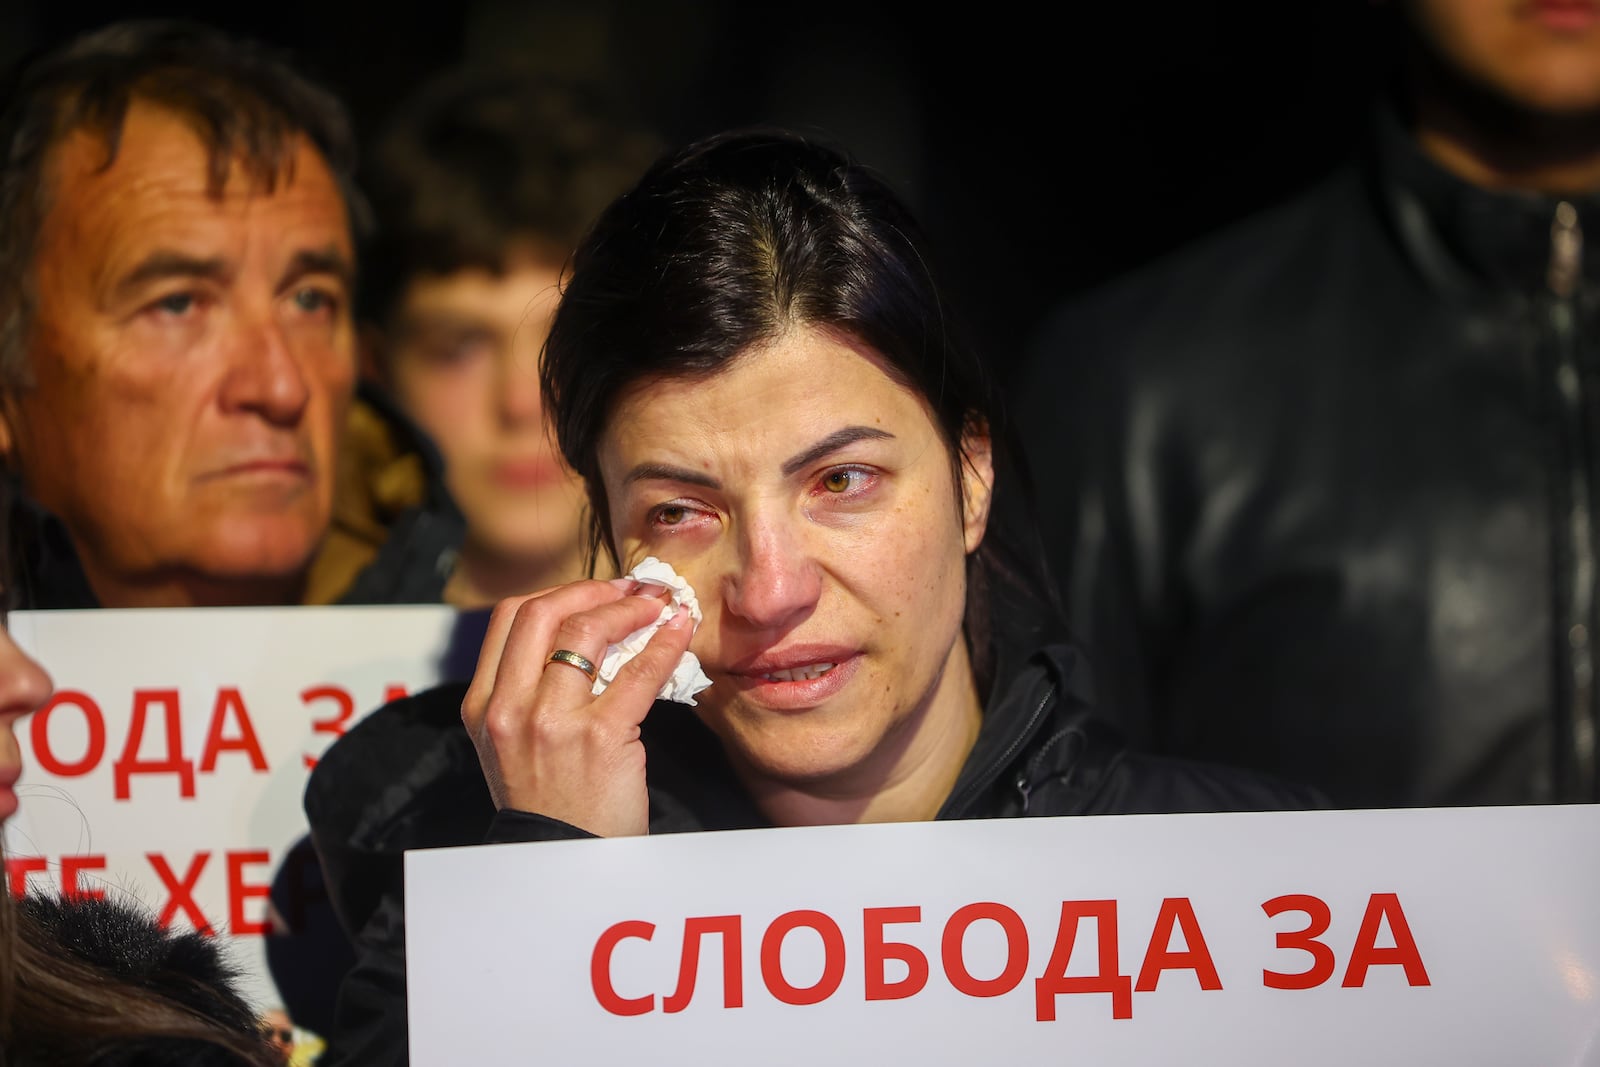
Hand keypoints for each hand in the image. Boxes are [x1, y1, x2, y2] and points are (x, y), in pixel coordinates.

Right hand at [460, 577, 695, 836]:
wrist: (564, 865)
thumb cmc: (551, 805)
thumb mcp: (513, 746)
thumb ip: (532, 692)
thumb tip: (588, 634)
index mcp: (483, 706)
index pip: (510, 617)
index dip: (560, 593)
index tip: (596, 592)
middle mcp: (508, 709)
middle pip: (545, 612)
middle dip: (594, 590)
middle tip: (632, 590)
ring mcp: (550, 722)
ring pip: (587, 631)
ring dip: (631, 608)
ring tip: (659, 606)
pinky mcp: (598, 737)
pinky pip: (638, 671)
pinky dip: (665, 642)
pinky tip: (680, 632)